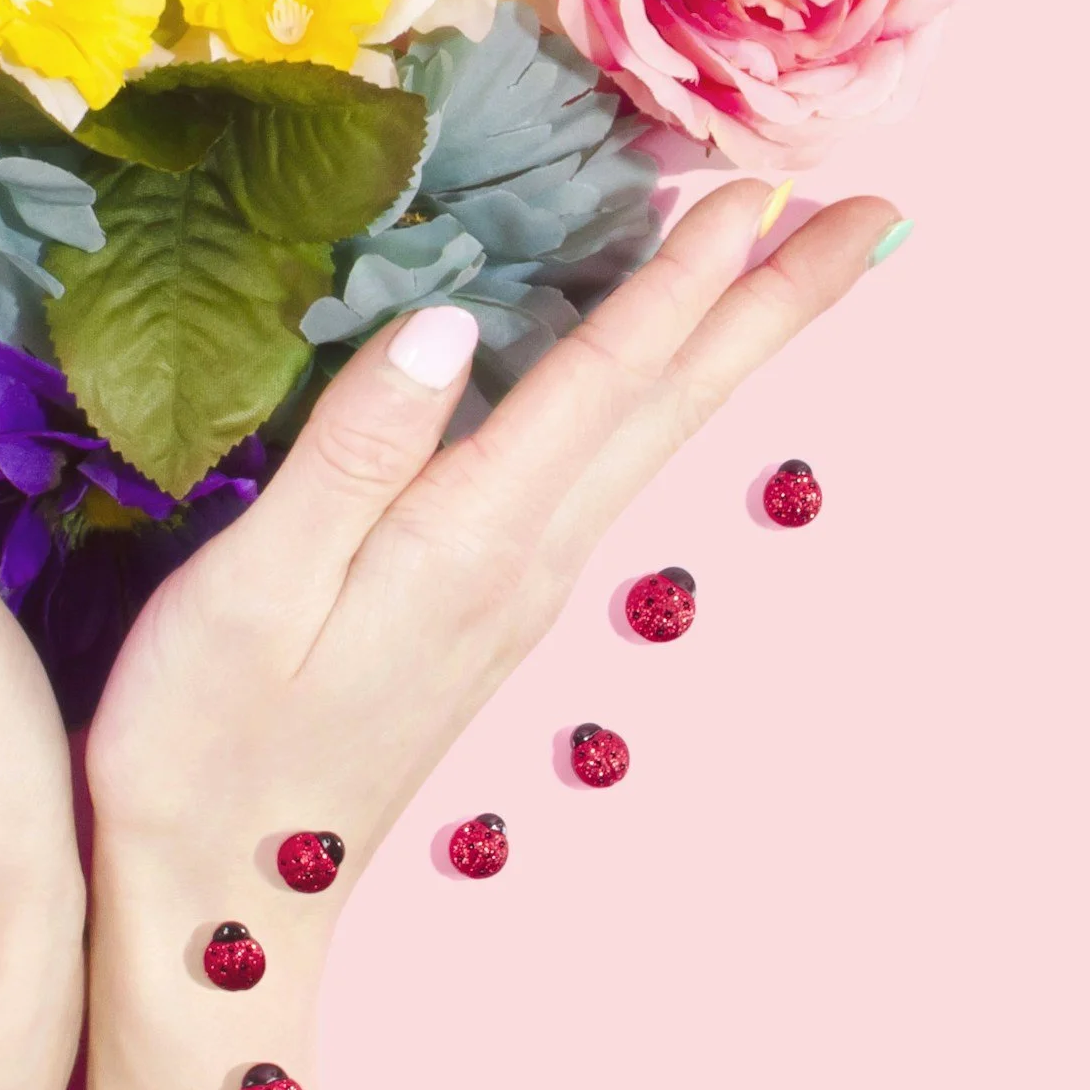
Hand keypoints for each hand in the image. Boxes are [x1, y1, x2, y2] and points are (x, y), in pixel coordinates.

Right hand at [78, 179, 898, 1089]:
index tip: (767, 185)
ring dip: (730, 342)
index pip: (605, 377)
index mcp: (472, 537)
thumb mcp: (254, 586)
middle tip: (883, 217)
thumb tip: (448, 320)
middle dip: (777, 302)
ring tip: (791, 269)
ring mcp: (517, 589)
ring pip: (652, 436)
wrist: (222, 904)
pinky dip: (656, 394)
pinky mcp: (487, 607)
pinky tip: (651, 374)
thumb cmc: (206, 739)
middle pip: (676, 407)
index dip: (683, 275)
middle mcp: (525, 558)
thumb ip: (353, 449)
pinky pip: (603, 467)